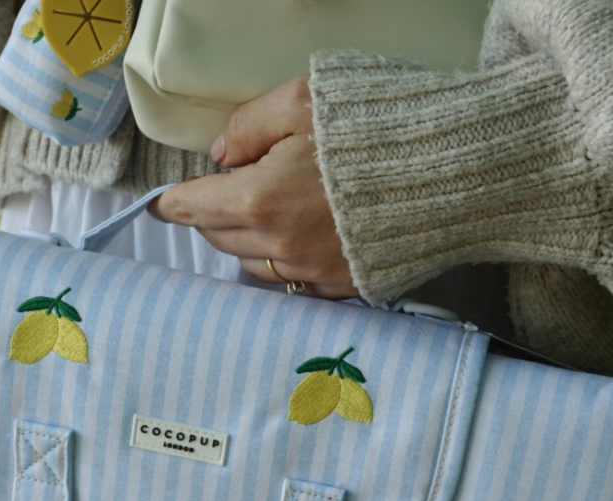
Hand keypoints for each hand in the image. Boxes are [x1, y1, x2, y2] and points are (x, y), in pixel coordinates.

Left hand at [151, 76, 357, 298]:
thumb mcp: (302, 99)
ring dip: (247, 241)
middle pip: (219, 238)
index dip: (172, 203)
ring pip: (253, 264)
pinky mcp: (341, 288)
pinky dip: (284, 262)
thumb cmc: (376, 127)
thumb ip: (248, 125)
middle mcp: (278, 245)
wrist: (451, 173)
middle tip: (221, 194)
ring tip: (266, 213)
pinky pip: (293, 283)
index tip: (160, 204)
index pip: (194, 207)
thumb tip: (221, 155)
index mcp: (260, 198)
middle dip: (211, 216)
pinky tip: (300, 240)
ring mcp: (310, 273)